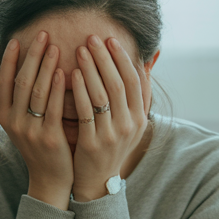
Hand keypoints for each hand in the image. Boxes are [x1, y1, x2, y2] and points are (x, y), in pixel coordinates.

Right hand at [0, 31, 73, 208]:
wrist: (51, 180)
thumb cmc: (41, 145)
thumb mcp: (24, 122)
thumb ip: (21, 99)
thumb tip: (16, 73)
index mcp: (5, 117)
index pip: (4, 82)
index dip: (10, 60)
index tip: (17, 38)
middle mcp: (14, 122)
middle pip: (22, 82)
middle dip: (31, 55)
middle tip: (42, 33)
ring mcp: (30, 131)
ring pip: (36, 92)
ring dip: (45, 66)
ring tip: (54, 46)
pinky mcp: (49, 138)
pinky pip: (53, 108)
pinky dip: (57, 88)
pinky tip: (64, 72)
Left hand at [70, 36, 149, 200]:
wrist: (97, 181)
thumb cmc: (112, 145)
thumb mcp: (131, 123)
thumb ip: (138, 95)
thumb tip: (147, 61)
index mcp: (140, 118)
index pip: (133, 81)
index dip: (122, 58)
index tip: (110, 39)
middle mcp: (129, 126)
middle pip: (118, 84)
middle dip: (105, 58)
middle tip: (92, 38)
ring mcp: (111, 135)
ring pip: (102, 95)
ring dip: (91, 69)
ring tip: (80, 50)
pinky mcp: (92, 143)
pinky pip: (86, 111)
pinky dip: (79, 90)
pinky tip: (70, 74)